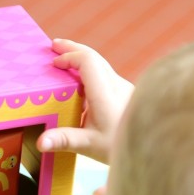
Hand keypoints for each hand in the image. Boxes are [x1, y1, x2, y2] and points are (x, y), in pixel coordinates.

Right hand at [37, 39, 132, 163]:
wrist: (151, 149)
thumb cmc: (119, 148)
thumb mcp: (89, 145)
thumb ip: (64, 140)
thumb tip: (41, 142)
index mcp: (105, 94)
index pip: (88, 61)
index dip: (69, 57)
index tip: (54, 63)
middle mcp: (116, 86)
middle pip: (94, 57)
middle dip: (72, 49)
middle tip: (54, 45)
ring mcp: (123, 88)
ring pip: (101, 65)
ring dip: (81, 59)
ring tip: (64, 60)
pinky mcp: (126, 94)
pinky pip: (106, 75)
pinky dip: (90, 70)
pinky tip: (82, 80)